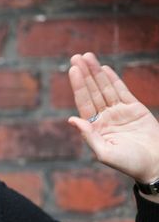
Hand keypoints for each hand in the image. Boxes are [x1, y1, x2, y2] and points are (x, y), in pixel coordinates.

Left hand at [68, 52, 158, 186]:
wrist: (155, 165)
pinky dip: (113, 79)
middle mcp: (104, 118)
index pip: (84, 103)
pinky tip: (104, 68)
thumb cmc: (129, 163)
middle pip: (92, 91)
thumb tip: (72, 119)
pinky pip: (121, 90)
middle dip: (84, 74)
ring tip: (87, 56)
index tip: (73, 70)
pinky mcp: (134, 108)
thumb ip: (89, 136)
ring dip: (96, 72)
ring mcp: (119, 112)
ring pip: (105, 88)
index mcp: (95, 128)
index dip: (78, 86)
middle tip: (75, 57)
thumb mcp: (105, 153)